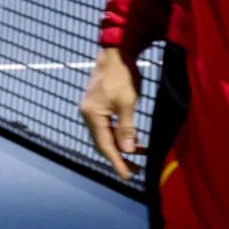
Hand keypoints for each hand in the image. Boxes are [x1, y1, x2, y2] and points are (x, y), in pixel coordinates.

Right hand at [80, 47, 141, 179]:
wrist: (116, 52)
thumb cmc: (123, 75)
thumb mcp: (128, 102)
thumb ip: (127, 128)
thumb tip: (128, 150)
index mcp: (93, 115)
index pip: (105, 146)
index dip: (117, 162)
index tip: (128, 176)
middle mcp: (88, 115)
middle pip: (103, 144)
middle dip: (120, 158)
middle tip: (137, 170)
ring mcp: (92, 111)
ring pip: (106, 136)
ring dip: (122, 147)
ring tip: (140, 155)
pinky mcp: (98, 106)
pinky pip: (108, 127)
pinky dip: (120, 135)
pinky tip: (133, 140)